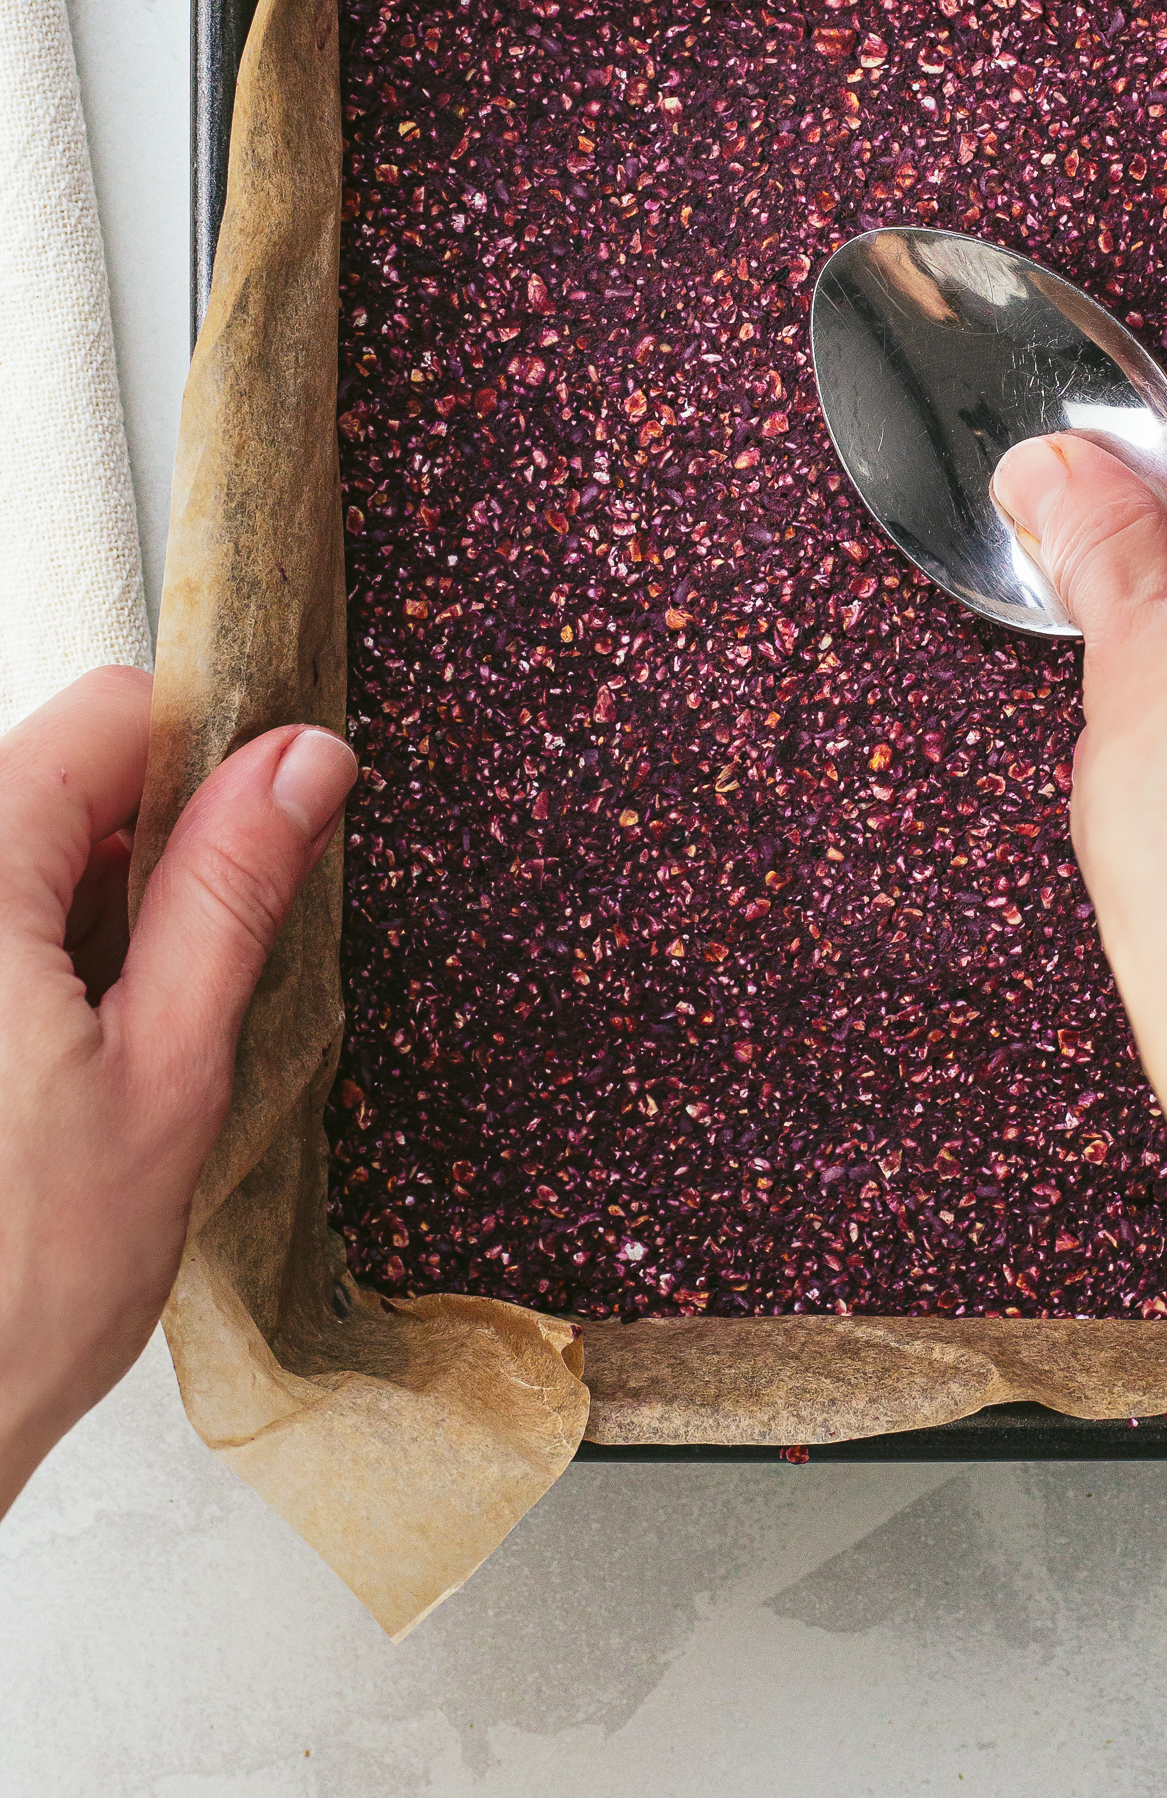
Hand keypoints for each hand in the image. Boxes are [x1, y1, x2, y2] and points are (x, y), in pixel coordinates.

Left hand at [0, 669, 356, 1517]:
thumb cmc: (8, 1290)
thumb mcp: (166, 1073)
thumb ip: (228, 893)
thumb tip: (299, 762)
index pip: (109, 712)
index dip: (210, 751)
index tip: (270, 821)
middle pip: (63, 772)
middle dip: (157, 844)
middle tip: (201, 971)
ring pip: (30, 844)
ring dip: (100, 908)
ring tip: (128, 1037)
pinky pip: (0, 918)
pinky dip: (48, 956)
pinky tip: (71, 1056)